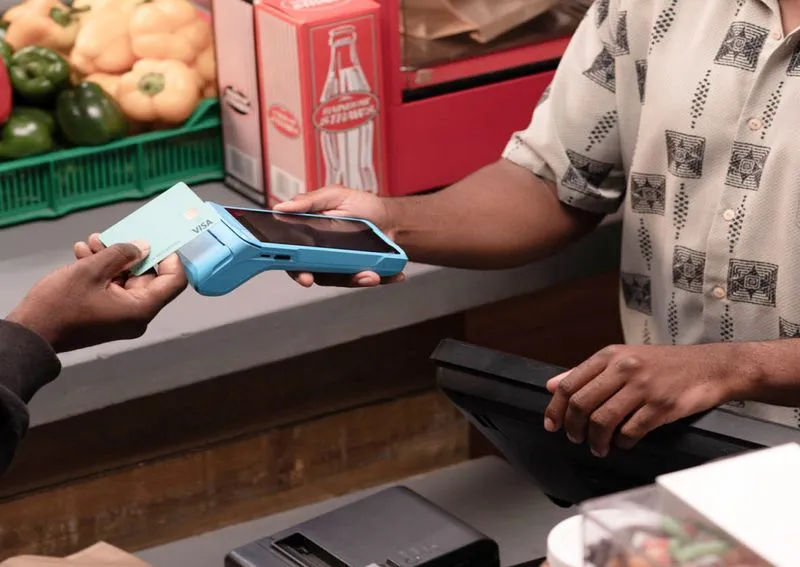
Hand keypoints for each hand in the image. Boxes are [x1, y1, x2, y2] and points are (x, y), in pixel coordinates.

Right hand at [7, 235, 186, 352]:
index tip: (160, 239)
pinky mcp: (108, 314)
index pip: (174, 281)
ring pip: (127, 279)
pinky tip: (84, 253)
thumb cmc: (60, 304)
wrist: (31, 333)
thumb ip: (122, 254)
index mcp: (141, 308)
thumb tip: (144, 247)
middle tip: (112, 236)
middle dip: (130, 253)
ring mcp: (122, 316)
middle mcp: (137, 315)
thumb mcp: (90, 271)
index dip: (171, 257)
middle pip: (148, 277)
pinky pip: (113, 288)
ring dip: (111, 258)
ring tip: (91, 242)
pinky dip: (102, 271)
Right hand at [273, 187, 405, 287]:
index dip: (294, 266)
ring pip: (339, 280)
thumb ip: (309, 201)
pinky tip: (385, 274)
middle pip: (315, 272)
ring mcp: (340, 265)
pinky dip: (374, 279)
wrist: (390, 218)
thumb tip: (281, 208)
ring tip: (370, 273)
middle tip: (340, 277)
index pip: (294, 253)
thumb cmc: (362, 205)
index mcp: (310, 234)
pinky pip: (362, 281)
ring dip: (355, 279)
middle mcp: (322, 253)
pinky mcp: (358, 272)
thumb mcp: (335, 195)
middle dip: (327, 279)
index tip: (304, 275)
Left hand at [543, 344, 736, 456]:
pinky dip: (622, 442)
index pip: (569, 384)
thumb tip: (552, 386)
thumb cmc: (664, 364)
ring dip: (595, 441)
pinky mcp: (661, 406)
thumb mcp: (623, 358)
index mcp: (610, 356)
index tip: (552, 425)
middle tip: (575, 439)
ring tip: (598, 447)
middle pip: (581, 404)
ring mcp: (643, 387)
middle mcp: (624, 368)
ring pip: (602, 420)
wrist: (710, 367)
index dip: (556, 409)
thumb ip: (587, 372)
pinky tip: (623, 443)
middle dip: (573, 428)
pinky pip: (630, 431)